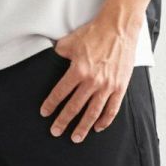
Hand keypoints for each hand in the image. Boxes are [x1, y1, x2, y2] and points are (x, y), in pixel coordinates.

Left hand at [39, 23, 137, 141]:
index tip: (45, 113)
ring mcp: (107, 86)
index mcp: (78, 70)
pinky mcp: (120, 87)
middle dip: (63, 121)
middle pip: (74, 107)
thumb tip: (51, 59)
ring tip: (75, 137)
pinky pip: (112, 109)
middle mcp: (92, 81)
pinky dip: (104, 120)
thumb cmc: (95, 33)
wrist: (119, 27)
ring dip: (83, 127)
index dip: (51, 105)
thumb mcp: (70, 41)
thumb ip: (59, 53)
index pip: (60, 93)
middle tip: (55, 131)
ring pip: (93, 113)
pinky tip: (97, 127)